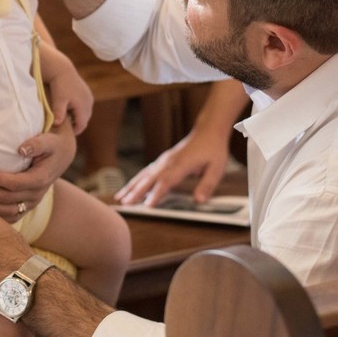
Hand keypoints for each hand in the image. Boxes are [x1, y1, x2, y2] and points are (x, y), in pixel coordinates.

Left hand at [0, 122, 75, 219]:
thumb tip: (21, 149)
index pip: (16, 183)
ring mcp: (32, 203)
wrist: (61, 157)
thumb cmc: (51, 146)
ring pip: (8, 212)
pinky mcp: (27, 207)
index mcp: (41, 179)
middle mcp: (36, 194)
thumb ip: (36, 144)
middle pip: (8, 199)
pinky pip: (11, 217)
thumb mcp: (48, 141)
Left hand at [45, 65, 92, 133]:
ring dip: (78, 117)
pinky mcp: (87, 93)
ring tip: (67, 120)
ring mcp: (89, 97)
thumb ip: (58, 112)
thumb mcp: (58, 100)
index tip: (67, 135)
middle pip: (85, 120)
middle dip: (77, 125)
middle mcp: (89, 102)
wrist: (62, 70)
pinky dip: (79, 110)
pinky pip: (85, 106)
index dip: (75, 131)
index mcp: (83, 106)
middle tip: (67, 129)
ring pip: (86, 113)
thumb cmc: (59, 85)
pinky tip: (69, 109)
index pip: (82, 125)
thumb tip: (57, 124)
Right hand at [115, 124, 230, 206]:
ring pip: (144, 175)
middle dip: (136, 192)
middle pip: (149, 179)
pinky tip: (130, 187)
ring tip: (120, 197)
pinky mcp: (163, 161)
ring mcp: (164, 161)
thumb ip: (207, 185)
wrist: (208, 130)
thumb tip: (199, 201)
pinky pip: (146, 171)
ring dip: (131, 186)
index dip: (156, 194)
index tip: (148, 205)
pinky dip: (136, 180)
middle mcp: (169, 162)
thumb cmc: (213, 149)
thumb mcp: (217, 168)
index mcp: (181, 164)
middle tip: (125, 204)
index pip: (166, 181)